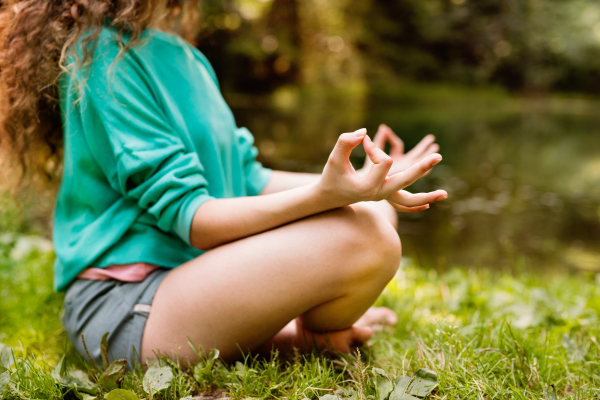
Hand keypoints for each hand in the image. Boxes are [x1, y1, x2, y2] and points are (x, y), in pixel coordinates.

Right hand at [317, 128, 446, 211]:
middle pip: (404, 181)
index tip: (365, 142)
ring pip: (409, 201)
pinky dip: (416, 204)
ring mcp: (383, 197)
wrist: (330, 196)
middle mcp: (378, 194)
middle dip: (421, 167)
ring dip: (427, 196)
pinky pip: (405, 204)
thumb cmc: (331, 176)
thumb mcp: (334, 158)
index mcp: (367, 187)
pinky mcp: (386, 197)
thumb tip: (364, 132)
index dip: (375, 148)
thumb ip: (346, 142)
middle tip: (437, 156)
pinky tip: (430, 203)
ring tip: (445, 194)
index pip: (383, 162)